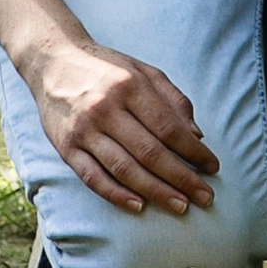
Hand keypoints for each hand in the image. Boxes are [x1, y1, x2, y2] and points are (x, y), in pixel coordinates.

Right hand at [25, 37, 219, 216]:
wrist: (53, 61)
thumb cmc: (107, 69)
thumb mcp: (143, 71)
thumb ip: (173, 100)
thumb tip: (197, 136)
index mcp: (130, 87)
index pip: (169, 127)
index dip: (194, 151)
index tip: (213, 167)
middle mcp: (106, 108)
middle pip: (150, 153)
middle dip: (182, 178)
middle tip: (206, 197)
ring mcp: (84, 130)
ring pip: (125, 169)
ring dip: (156, 192)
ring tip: (181, 206)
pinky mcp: (66, 147)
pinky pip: (94, 178)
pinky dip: (117, 195)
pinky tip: (139, 206)